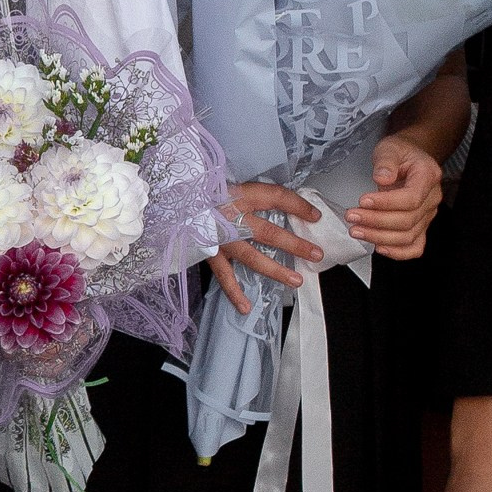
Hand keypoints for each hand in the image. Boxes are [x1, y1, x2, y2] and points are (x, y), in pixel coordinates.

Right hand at [210, 179, 323, 315]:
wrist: (175, 201)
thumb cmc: (206, 191)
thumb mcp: (232, 184)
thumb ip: (255, 195)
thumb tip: (287, 203)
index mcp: (239, 196)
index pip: (275, 197)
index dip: (298, 206)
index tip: (315, 216)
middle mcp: (231, 218)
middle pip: (268, 232)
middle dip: (294, 245)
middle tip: (316, 254)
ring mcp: (220, 239)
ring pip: (252, 257)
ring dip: (275, 270)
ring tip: (296, 281)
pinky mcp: (209, 253)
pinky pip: (224, 276)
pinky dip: (234, 293)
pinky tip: (245, 307)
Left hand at [346, 130, 443, 263]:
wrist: (411, 158)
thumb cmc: (400, 153)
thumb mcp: (390, 147)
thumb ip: (386, 161)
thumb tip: (382, 178)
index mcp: (428, 176)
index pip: (411, 198)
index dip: (386, 203)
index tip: (363, 200)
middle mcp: (432, 198)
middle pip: (408, 220)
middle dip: (376, 221)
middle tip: (352, 216)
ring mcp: (428, 215)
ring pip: (409, 236)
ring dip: (380, 237)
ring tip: (357, 230)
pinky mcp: (421, 226)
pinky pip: (415, 247)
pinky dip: (398, 252)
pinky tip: (378, 246)